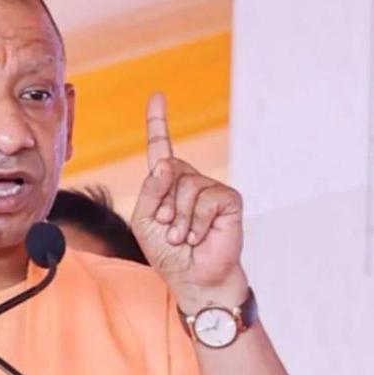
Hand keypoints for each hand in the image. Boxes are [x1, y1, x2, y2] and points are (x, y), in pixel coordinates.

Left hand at [131, 94, 247, 311]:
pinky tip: (199, 238)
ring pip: (186, 186)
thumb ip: (149, 191)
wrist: (193, 278)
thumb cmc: (168, 252)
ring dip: (177, 219)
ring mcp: (211, 188)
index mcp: (167, 183)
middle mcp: (190, 180)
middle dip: (161, 203)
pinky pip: (205, 200)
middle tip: (168, 229)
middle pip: (168, 169)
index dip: (158, 122)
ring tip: (183, 237)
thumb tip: (164, 164)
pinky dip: (195, 223)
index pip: (162, 148)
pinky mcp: (229, 200)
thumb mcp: (144, 221)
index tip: (157, 95)